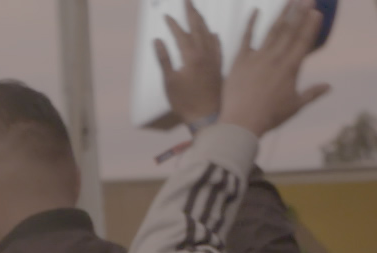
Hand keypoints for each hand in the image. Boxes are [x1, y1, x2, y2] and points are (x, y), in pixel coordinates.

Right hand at [154, 1, 224, 127]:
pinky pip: (218, 47)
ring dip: (202, 22)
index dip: (173, 24)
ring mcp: (214, 60)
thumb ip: (164, 59)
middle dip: (192, 12)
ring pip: (209, 35)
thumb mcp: (169, 82)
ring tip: (197, 13)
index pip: (181, 33)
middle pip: (198, 28)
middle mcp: (205, 54)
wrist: (207, 117)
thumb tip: (157, 40)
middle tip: (188, 0)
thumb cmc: (186, 102)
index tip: (166, 15)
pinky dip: (215, 38)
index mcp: (191, 56)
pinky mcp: (219, 68)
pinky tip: (214, 34)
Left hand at [220, 0, 332, 138]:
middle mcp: (275, 59)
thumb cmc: (270, 117)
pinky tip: (255, 10)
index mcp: (290, 68)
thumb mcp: (295, 106)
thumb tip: (329, 87)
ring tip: (290, 0)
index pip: (304, 42)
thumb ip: (312, 93)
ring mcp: (257, 58)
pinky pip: (245, 38)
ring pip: (272, 30)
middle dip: (300, 13)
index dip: (311, 26)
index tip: (317, 12)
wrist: (241, 123)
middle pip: (290, 31)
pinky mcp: (240, 61)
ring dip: (282, 14)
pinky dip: (250, 23)